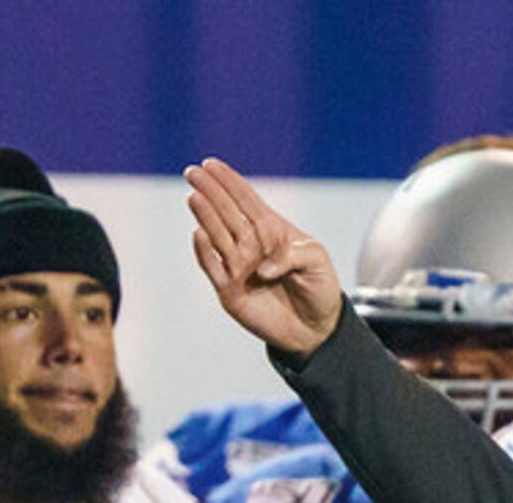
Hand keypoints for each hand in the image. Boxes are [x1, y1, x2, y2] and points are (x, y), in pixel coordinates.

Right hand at [183, 158, 343, 356]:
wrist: (318, 327)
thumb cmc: (319, 288)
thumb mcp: (317, 260)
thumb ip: (293, 255)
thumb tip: (262, 268)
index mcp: (271, 231)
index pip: (246, 201)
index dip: (229, 182)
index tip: (211, 164)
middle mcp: (250, 245)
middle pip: (227, 213)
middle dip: (211, 192)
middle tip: (193, 172)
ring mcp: (238, 266)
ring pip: (218, 236)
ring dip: (206, 217)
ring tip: (196, 197)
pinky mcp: (230, 291)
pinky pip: (213, 268)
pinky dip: (206, 252)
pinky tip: (200, 233)